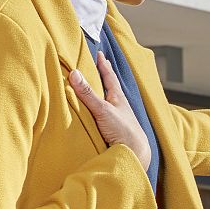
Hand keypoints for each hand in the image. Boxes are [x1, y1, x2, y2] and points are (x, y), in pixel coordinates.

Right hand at [69, 54, 152, 170]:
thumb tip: (74, 73)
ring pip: (109, 102)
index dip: (103, 65)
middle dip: (105, 77)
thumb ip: (88, 94)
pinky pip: (106, 115)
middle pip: (111, 88)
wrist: (135, 153)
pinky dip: (101, 110)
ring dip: (103, 94)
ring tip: (99, 87)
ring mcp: (118, 119)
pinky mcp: (115, 131)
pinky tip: (99, 113)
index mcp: (118, 98)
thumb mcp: (103, 109)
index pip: (110, 77)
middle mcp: (119, 107)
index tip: (100, 54)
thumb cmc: (122, 130)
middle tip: (101, 66)